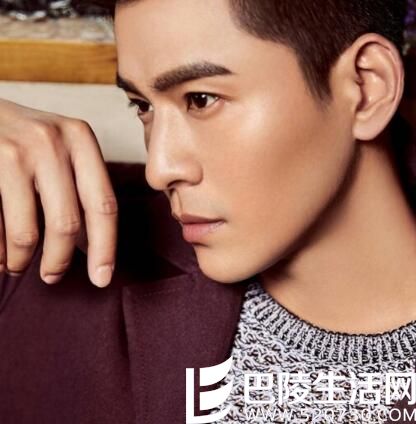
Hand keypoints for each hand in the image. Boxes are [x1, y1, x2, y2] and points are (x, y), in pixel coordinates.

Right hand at [0, 98, 117, 286]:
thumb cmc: (23, 139)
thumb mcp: (59, 147)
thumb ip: (79, 187)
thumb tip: (93, 246)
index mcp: (80, 138)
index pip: (103, 204)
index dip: (105, 247)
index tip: (102, 278)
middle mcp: (51, 141)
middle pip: (67, 224)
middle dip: (59, 261)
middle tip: (52, 276)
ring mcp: (14, 151)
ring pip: (28, 233)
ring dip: (23, 260)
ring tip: (18, 264)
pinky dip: (0, 251)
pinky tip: (2, 254)